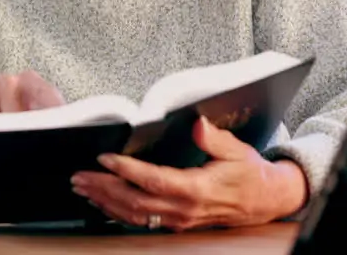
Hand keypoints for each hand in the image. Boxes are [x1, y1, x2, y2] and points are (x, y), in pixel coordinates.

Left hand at [71, 117, 307, 230]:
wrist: (267, 201)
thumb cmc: (250, 174)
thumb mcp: (236, 150)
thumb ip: (214, 138)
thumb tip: (197, 124)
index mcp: (195, 189)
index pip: (152, 180)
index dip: (125, 170)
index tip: (104, 158)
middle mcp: (183, 208)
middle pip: (134, 201)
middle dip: (103, 188)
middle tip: (79, 176)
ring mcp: (179, 219)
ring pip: (134, 215)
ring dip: (105, 202)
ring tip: (82, 188)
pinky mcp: (177, 223)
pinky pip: (141, 221)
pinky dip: (117, 212)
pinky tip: (102, 203)